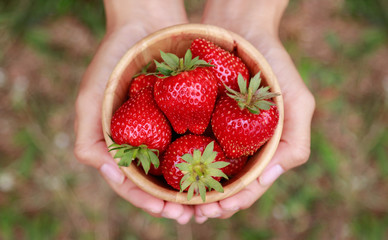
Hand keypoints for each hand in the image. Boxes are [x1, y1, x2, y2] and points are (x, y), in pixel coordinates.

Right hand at [74, 0, 193, 223]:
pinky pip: (197, 139)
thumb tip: (112, 174)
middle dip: (174, 202)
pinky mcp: (187, 114)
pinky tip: (220, 168)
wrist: (144, 24)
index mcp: (122, 144)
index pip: (133, 183)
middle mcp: (146, 141)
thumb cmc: (113, 60)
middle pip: (159, 181)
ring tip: (210, 202)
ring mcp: (166, 129)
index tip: (166, 209)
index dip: (146, 199)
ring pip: (180, 166)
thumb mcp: (91, 99)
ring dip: (193, 187)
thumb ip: (89, 139)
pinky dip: (206, 156)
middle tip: (192, 214)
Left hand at [194, 0, 314, 222]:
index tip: (219, 208)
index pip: (251, 184)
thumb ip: (294, 141)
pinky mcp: (200, 116)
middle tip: (193, 212)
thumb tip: (270, 176)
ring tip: (178, 201)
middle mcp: (240, 143)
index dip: (237, 200)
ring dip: (193, 188)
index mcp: (263, 147)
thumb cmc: (274, 63)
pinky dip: (180, 159)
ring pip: (205, 169)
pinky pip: (188, 142)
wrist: (242, 26)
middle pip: (226, 183)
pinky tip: (168, 170)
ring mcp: (219, 131)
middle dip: (211, 202)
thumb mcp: (297, 101)